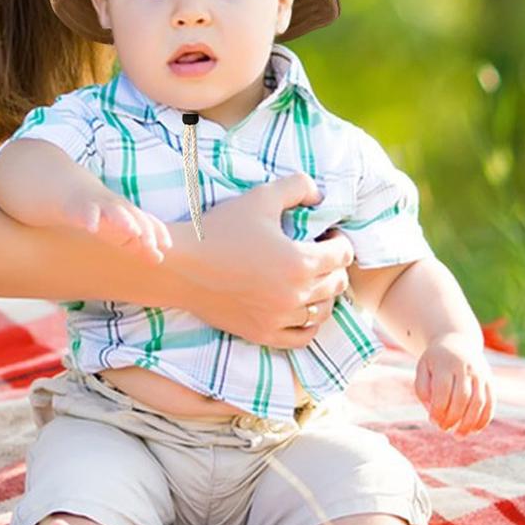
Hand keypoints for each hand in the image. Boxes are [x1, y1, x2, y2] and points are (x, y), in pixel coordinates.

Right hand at [61, 191, 171, 266]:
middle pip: (136, 217)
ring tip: (134, 232)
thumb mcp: (125, 233)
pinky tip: (93, 230)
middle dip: (145, 231)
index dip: (159, 232)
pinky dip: (92, 220)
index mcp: (133, 214)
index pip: (150, 221)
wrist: (79, 193)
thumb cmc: (106, 218)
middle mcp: (122, 208)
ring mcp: (105, 206)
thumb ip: (141, 246)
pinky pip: (90, 213)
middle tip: (151, 245)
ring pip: (117, 211)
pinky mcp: (87, 207)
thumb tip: (160, 258)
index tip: (167, 246)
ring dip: (126, 221)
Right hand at [176, 173, 353, 348]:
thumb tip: (320, 195)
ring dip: (325, 293)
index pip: (343, 255)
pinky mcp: (263, 333)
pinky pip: (302, 338)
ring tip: (312, 279)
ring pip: (323, 311)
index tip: (327, 234)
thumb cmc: (220, 229)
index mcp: (300, 261)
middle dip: (335, 266)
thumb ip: (298, 186)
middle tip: (321, 254)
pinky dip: (309, 324)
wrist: (181, 266)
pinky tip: (301, 308)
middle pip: (338, 283)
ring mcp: (280, 318)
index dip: (340, 240)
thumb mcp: (261, 197)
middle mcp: (295, 295)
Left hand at [414, 332, 494, 435]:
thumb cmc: (436, 361)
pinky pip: (490, 403)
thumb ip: (422, 388)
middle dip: (453, 418)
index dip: (438, 409)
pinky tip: (474, 430)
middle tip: (443, 429)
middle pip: (462, 398)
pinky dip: (484, 420)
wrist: (458, 342)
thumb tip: (432, 411)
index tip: (432, 421)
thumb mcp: (423, 368)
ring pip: (479, 402)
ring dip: (469, 423)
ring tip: (458, 435)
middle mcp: (466, 368)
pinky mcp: (490, 381)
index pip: (443, 390)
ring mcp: (480, 374)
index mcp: (446, 363)